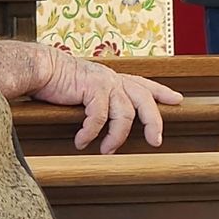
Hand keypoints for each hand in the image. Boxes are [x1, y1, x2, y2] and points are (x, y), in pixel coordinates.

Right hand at [0, 39, 181, 152]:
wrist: (41, 67)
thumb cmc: (61, 81)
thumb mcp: (87, 89)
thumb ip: (102, 101)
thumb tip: (110, 122)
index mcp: (115, 79)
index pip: (144, 84)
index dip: (161, 92)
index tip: (177, 100)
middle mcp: (114, 79)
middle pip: (144, 101)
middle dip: (154, 121)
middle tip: (156, 142)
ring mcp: (105, 82)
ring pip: (124, 115)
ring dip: (115, 138)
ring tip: (106, 151)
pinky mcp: (92, 88)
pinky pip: (98, 118)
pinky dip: (90, 133)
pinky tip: (82, 142)